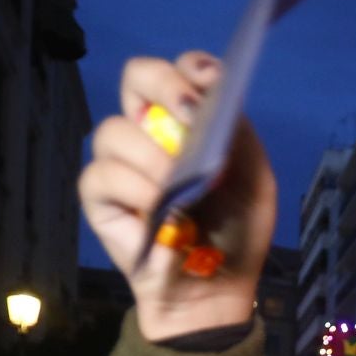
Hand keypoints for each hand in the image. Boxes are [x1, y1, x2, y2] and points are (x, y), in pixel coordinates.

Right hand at [78, 52, 276, 341]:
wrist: (217, 288)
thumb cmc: (236, 233)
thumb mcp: (255, 181)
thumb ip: (239, 136)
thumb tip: (212, 97)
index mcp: (190, 122)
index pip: (180, 72)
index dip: (190, 68)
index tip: (209, 81)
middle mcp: (152, 131)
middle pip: (136, 77)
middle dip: (164, 87)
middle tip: (191, 118)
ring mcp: (122, 161)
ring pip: (116, 130)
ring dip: (153, 159)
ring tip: (180, 191)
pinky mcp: (100, 196)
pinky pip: (103, 175)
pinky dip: (134, 191)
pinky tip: (160, 212)